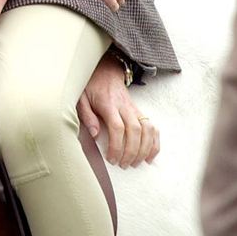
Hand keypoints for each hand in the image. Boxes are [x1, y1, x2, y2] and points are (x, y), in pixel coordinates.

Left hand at [77, 50, 159, 167]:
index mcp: (108, 103)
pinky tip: (150, 155)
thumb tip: (95, 135)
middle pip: (135, 130)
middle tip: (123, 165)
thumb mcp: (81, 98)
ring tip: (136, 163)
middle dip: (132, 151)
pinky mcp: (140, 111)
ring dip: (145, 149)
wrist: (106, 70)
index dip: (116, 145)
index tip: (111, 159)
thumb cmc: (91, 87)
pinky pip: (152, 127)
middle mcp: (124, 106)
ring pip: (147, 129)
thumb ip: (86, 115)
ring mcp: (134, 108)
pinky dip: (154, 142)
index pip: (117, 127)